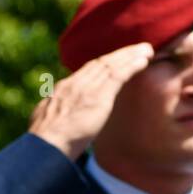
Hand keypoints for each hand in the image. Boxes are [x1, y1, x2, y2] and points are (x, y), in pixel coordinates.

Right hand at [28, 42, 154, 160]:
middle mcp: (75, 84)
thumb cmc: (46, 143)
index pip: (86, 71)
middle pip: (100, 63)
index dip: (103, 64)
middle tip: (137, 49)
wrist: (47, 145)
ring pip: (111, 65)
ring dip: (130, 56)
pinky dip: (132, 66)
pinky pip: (118, 75)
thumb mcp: (45, 121)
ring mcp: (87, 88)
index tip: (116, 60)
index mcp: (63, 90)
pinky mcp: (99, 96)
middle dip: (120, 54)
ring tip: (146, 50)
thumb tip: (54, 116)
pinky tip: (143, 61)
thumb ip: (54, 114)